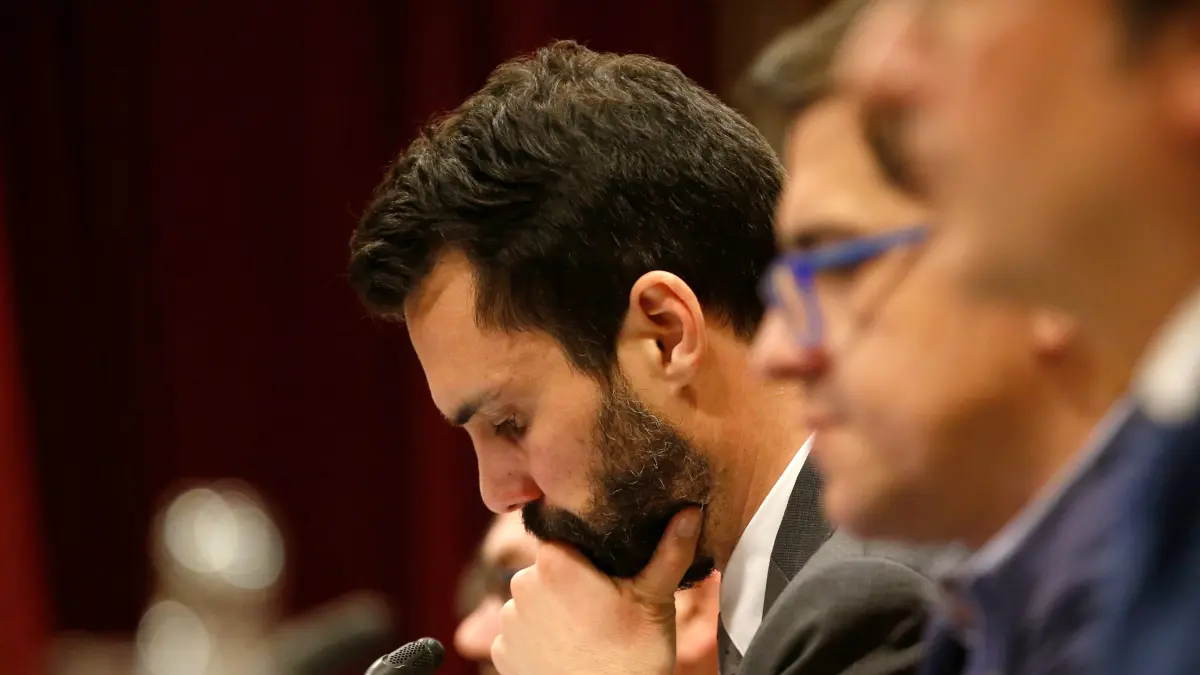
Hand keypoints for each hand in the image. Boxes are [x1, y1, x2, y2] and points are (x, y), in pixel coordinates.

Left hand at [491, 508, 702, 674]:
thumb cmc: (633, 657)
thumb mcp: (656, 598)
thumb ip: (671, 549)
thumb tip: (691, 509)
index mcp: (555, 560)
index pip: (566, 534)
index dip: (589, 549)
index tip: (610, 567)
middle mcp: (521, 583)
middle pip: (550, 567)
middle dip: (573, 580)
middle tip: (607, 603)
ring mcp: (508, 620)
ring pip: (536, 600)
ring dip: (555, 609)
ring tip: (589, 632)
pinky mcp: (502, 652)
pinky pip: (522, 632)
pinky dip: (541, 638)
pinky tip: (569, 651)